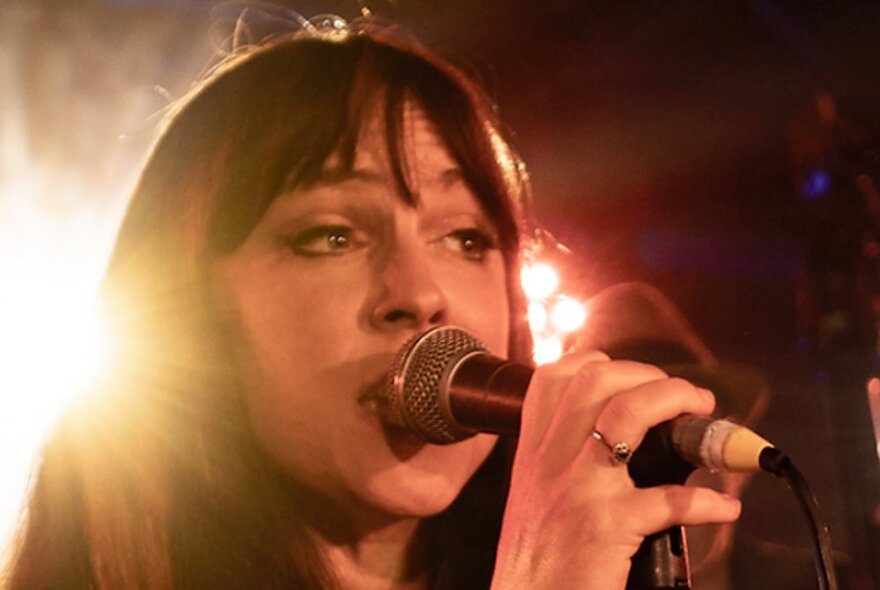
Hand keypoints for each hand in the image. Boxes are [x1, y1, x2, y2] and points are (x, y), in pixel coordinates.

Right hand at [491, 351, 741, 589]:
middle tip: (682, 396)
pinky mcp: (606, 526)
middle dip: (649, 375)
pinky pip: (669, 497)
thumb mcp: (531, 501)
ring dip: (677, 402)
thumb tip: (611, 450)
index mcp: (532, 454)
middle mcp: (551, 460)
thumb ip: (558, 468)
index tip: (630, 376)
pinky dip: (707, 501)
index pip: (553, 378)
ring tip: (706, 417)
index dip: (597, 363)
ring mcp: (579, 488)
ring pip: (629, 412)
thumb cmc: (533, 565)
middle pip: (596, 381)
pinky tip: (722, 509)